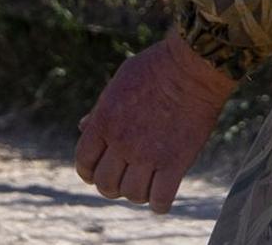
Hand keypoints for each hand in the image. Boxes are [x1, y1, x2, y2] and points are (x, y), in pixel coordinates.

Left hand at [75, 30, 235, 213]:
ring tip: (144, 182)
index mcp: (103, 121)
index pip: (84, 162)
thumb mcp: (117, 85)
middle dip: (111, 186)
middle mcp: (121, 142)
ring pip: (131, 195)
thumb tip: (82, 126)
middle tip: (123, 178)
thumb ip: (99, 110)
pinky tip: (162, 194)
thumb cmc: (152, 70)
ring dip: (136, 193)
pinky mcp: (175, 163)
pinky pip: (160, 200)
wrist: (189, 68)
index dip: (88, 172)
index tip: (96, 173)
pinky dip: (158, 203)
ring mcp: (147, 155)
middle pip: (105, 184)